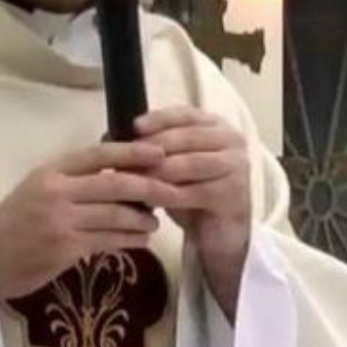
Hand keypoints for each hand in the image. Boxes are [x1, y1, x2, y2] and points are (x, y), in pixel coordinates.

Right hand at [0, 141, 179, 299]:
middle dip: (149, 186)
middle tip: (172, 190)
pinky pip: (108, 241)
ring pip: (115, 214)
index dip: (131, 152)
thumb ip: (73, 179)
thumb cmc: (16, 220)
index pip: (98, 154)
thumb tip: (120, 170)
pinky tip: (142, 240)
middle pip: (114, 184)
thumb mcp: (38, 188)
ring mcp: (62, 221)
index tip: (159, 152)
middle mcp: (57, 192)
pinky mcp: (67, 249)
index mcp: (51, 171)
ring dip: (142, 218)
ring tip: (155, 221)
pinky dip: (130, 240)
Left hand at [135, 107, 251, 318]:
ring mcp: (236, 166)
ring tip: (133, 179)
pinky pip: (194, 192)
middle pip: (187, 137)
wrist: (218, 232)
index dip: (159, 119)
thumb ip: (150, 148)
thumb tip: (110, 136)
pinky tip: (149, 200)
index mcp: (216, 126)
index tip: (134, 126)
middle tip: (126, 158)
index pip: (186, 114)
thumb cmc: (191, 192)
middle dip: (153, 147)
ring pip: (190, 163)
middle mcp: (231, 140)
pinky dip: (168, 195)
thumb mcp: (169, 165)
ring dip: (158, 171)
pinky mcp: (233, 194)